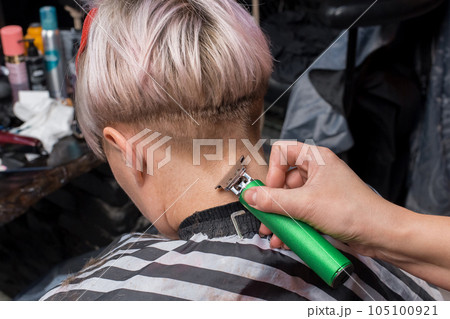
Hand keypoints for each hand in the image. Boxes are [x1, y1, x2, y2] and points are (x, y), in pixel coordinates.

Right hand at [244, 141, 394, 255]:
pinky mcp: (322, 208)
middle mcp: (317, 171)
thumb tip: (249, 196)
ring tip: (275, 235)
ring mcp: (320, 190)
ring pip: (289, 199)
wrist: (381, 235)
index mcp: (316, 158)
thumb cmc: (353, 211)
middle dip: (272, 202)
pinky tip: (286, 240)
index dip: (272, 171)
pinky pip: (299, 212)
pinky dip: (291, 225)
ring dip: (279, 217)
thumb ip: (274, 201)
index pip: (281, 152)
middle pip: (282, 180)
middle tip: (265, 219)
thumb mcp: (306, 205)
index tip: (271, 191)